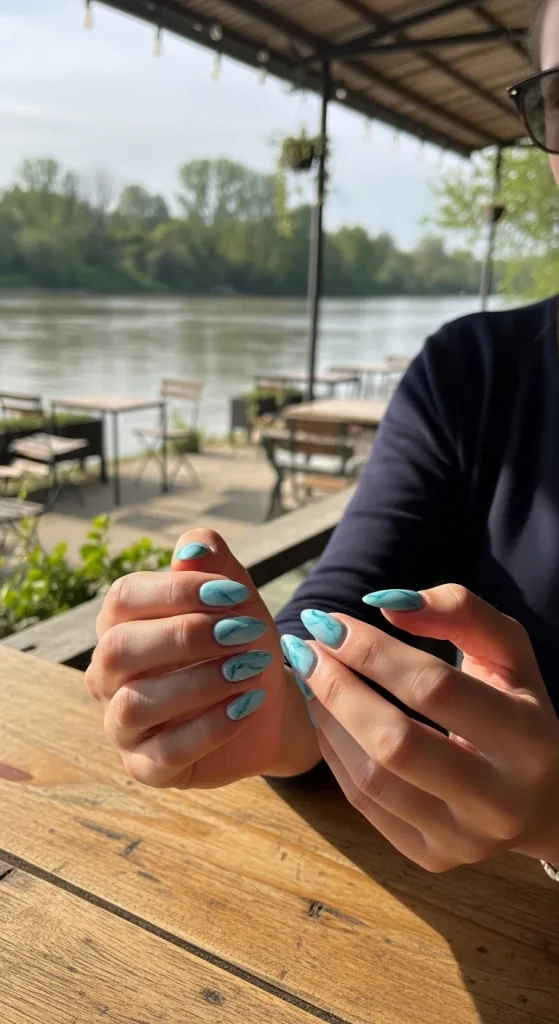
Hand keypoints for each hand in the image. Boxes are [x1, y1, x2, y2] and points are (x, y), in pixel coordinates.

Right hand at [85, 530, 318, 788]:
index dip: (177, 590)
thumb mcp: (236, 599)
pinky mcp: (146, 767)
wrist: (271, 703)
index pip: (124, 598)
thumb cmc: (242, 642)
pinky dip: (210, 728)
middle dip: (185, 636)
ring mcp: (121, 724)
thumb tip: (193, 545)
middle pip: (118, 649)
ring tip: (250, 669)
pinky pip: (163, 752)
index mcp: (120, 624)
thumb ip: (214, 567)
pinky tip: (246, 706)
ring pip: (135, 703)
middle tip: (244, 631)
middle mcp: (108, 674)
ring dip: (199, 683)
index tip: (234, 593)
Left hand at [281, 586, 558, 871]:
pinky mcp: (431, 858)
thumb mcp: (508, 651)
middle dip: (338, 687)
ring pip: (373, 779)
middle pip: (396, 741)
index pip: (434, 689)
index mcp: (527, 739)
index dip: (372, 651)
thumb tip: (383, 603)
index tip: (328, 622)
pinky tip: (324, 716)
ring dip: (328, 720)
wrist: (547, 798)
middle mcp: (499, 800)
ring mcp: (463, 839)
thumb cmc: (519, 708)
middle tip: (304, 649)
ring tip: (309, 679)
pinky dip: (334, 755)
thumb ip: (459, 611)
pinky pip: (364, 804)